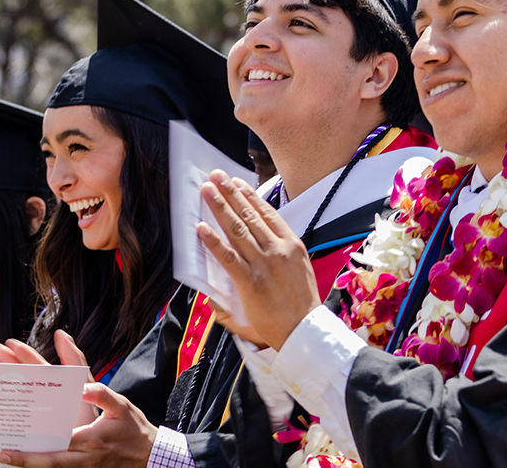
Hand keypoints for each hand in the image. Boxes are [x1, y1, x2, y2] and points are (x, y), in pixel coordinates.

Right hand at [0, 332, 97, 425]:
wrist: (86, 449)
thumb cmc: (84, 417)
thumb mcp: (82, 384)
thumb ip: (74, 360)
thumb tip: (61, 333)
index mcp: (49, 386)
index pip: (33, 366)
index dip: (22, 354)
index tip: (9, 344)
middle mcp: (37, 399)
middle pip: (19, 379)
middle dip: (7, 364)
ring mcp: (29, 415)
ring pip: (11, 396)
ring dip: (1, 383)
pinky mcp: (24, 434)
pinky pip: (8, 421)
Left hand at [0, 383, 155, 467]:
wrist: (150, 458)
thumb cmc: (134, 430)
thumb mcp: (121, 406)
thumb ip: (101, 393)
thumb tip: (81, 387)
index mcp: (91, 440)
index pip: (56, 443)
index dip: (31, 450)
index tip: (7, 448)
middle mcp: (84, 458)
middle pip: (50, 463)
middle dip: (24, 461)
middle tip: (0, 454)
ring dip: (30, 463)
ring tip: (5, 456)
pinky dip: (42, 465)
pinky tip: (26, 458)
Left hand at [197, 170, 319, 349]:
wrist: (305, 330)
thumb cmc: (301, 303)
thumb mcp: (299, 267)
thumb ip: (281, 251)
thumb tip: (260, 240)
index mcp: (292, 244)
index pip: (267, 213)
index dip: (249, 196)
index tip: (236, 182)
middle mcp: (278, 249)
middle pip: (249, 215)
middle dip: (230, 193)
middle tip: (216, 176)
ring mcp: (264, 264)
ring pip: (237, 230)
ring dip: (220, 207)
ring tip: (207, 190)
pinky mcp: (251, 282)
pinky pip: (228, 257)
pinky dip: (214, 241)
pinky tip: (201, 228)